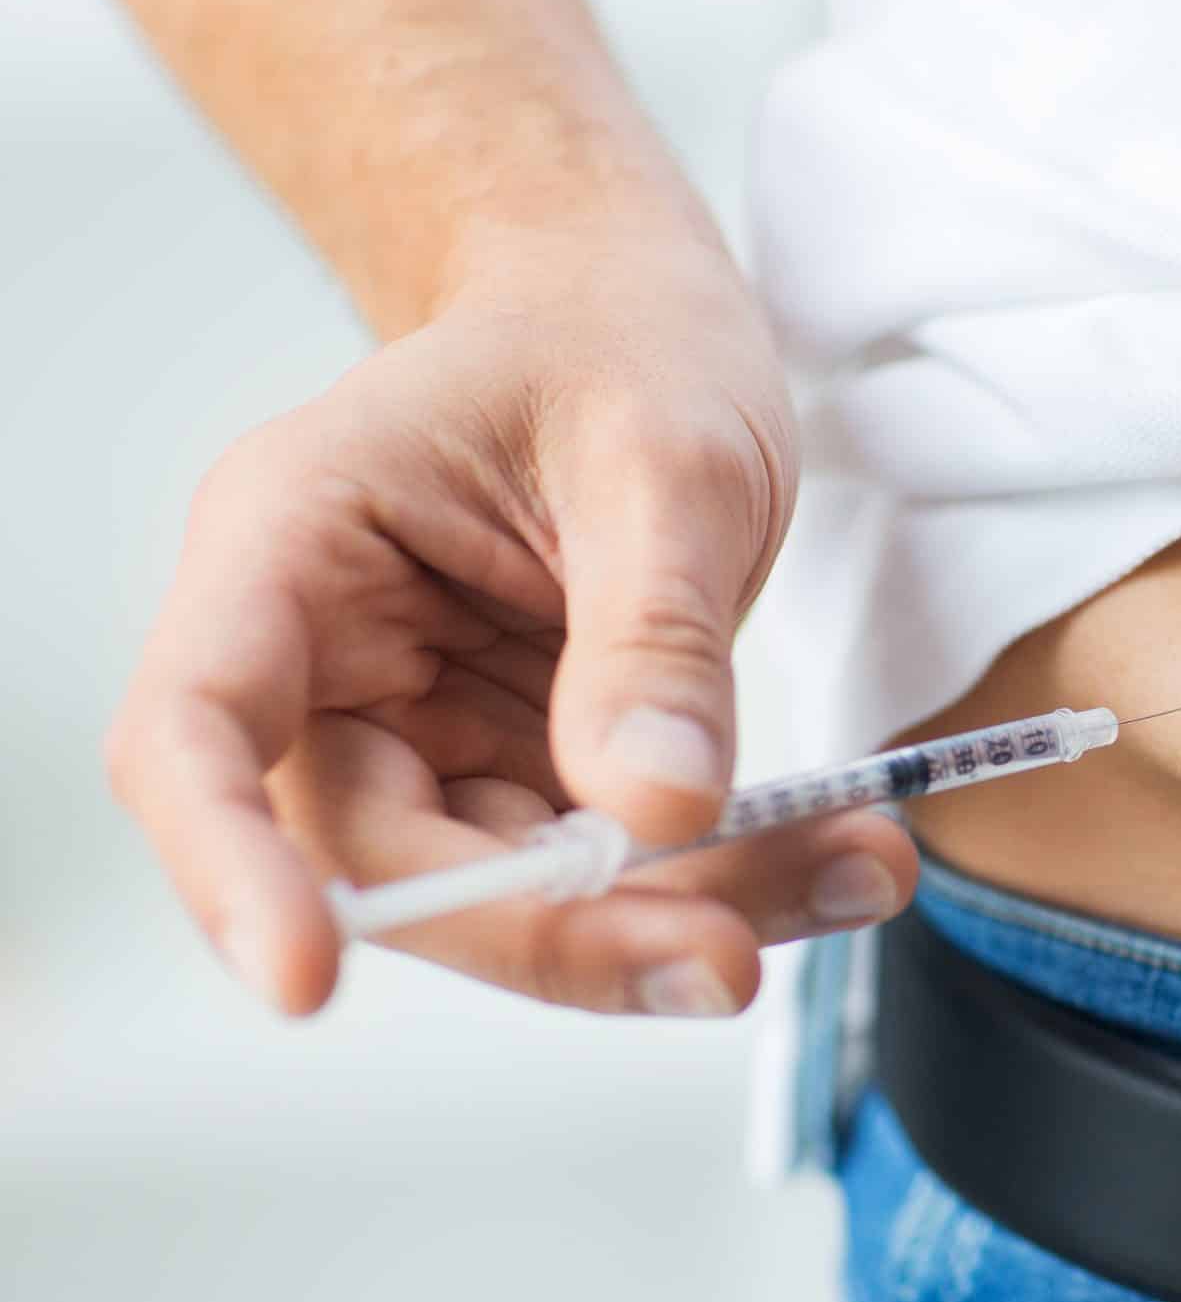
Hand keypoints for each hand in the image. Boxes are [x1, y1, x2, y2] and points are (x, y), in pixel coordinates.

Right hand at [105, 222, 916, 1016]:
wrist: (640, 319)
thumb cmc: (619, 341)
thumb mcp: (665, 459)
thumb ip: (655, 636)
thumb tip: (655, 811)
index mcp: (293, 549)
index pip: (197, 734)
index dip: (230, 873)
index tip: (307, 983)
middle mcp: (332, 665)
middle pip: (389, 863)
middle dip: (562, 931)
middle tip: (732, 957)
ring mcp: (427, 732)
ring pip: (517, 893)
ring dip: (680, 915)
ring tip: (861, 869)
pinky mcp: (521, 771)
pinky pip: (605, 872)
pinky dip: (726, 879)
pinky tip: (844, 858)